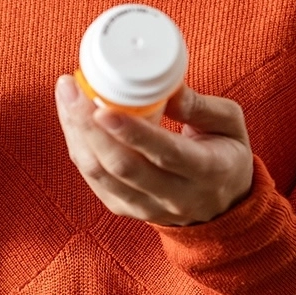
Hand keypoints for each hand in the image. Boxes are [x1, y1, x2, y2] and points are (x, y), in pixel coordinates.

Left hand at [55, 75, 254, 225]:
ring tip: (66, 94)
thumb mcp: (230, 124)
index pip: (165, 153)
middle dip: (89, 125)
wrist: (223, 205)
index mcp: (207, 171)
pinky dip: (77, 145)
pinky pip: (93, 178)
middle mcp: (176, 196)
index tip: (103, 106)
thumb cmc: (225, 154)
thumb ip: (200, 105)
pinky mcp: (124, 208)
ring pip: (101, 173)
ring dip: (76, 132)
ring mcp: (147, 206)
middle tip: (71, 88)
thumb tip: (166, 85)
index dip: (131, 131)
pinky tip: (70, 116)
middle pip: (123, 165)